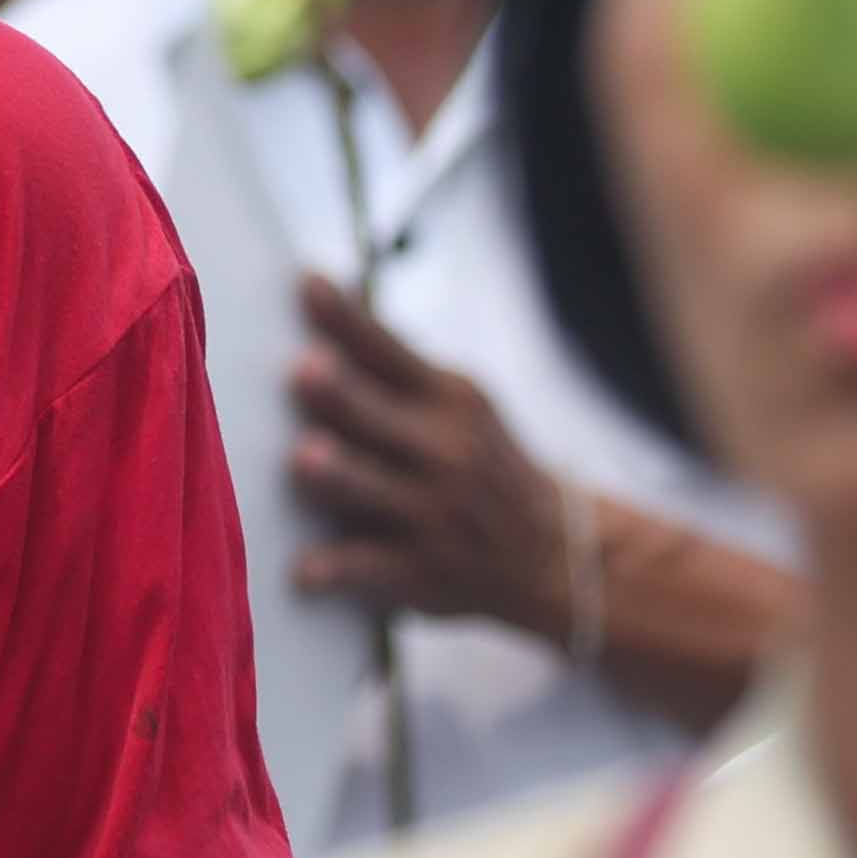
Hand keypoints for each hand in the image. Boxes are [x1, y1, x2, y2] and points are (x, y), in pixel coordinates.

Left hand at [285, 275, 575, 632]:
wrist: (552, 551)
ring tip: (306, 458)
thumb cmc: (478, 463)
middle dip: (343, 393)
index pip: (388, 350)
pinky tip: (304, 572)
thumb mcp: (459, 407)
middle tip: (304, 369)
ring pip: (375, 489)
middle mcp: (444, 450)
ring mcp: (433, 512)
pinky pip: (372, 568)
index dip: (346, 319)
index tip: (307, 285)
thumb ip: (395, 372)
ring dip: (342, 474)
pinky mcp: (423, 571)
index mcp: (448, 398)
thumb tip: (321, 324)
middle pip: (378, 415)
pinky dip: (338, 569)